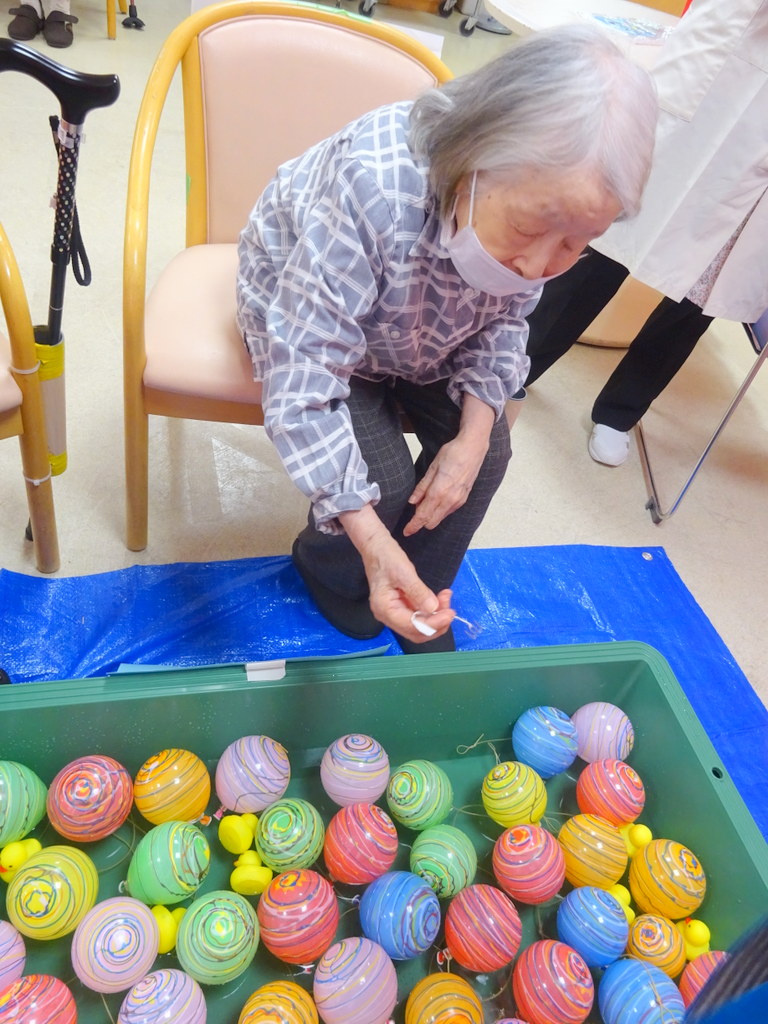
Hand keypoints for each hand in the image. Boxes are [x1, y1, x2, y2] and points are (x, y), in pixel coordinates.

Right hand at [339, 505, 454, 641]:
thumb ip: (418, 592)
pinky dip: (432, 609)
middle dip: (437, 623)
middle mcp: (388, 617)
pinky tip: (441, 597)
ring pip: (420, 625)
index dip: (433, 624)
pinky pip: (419, 615)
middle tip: (450, 607)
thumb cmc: (387, 557)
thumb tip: (434, 608)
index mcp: (385, 610)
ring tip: (446, 597)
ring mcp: (394, 613)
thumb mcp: (404, 573)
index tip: (450, 613)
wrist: (377, 547)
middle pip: (417, 632)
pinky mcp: (401, 606)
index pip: (413, 627)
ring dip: (436, 616)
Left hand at [403, 434, 487, 536]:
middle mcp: (450, 500)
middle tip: (414, 512)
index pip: (423, 516)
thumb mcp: (432, 468)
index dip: (413, 526)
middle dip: (421, 522)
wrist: (473, 448)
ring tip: (425, 501)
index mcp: (439, 492)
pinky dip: (439, 510)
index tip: (406, 532)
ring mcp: (458, 501)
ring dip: (430, 516)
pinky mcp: (464, 499)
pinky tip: (436, 499)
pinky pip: (448, 512)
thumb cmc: (452, 454)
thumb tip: (412, 501)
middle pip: (431, 523)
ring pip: (440, 518)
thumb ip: (422, 487)